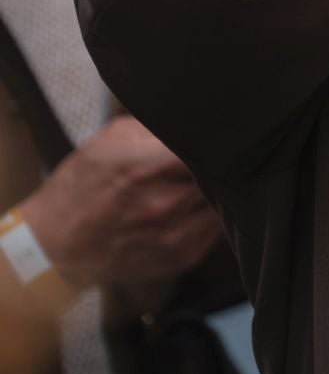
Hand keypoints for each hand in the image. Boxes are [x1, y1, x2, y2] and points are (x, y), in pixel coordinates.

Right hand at [22, 116, 223, 291]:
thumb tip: (197, 115)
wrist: (56, 245)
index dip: (223, 138)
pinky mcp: (181, 258)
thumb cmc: (83, 184)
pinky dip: (213, 215)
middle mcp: (163, 203)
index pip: (209, 147)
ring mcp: (174, 236)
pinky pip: (216, 230)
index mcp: (144, 166)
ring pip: (223, 203)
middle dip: (223, 163)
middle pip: (222, 175)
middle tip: (224, 153)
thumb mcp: (112, 139)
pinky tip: (198, 205)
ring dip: (221, 190)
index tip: (226, 131)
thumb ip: (157, 126)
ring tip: (210, 179)